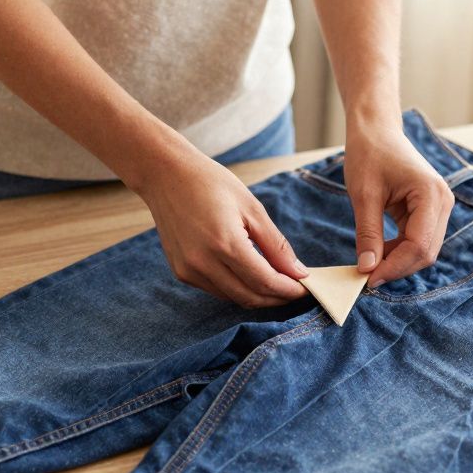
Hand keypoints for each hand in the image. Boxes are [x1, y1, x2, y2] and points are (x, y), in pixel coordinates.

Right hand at [135, 155, 308, 306]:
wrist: (165, 174)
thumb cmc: (210, 183)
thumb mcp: (252, 208)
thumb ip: (276, 245)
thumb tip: (298, 272)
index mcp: (225, 244)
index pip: (265, 282)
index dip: (289, 290)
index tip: (307, 288)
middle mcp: (203, 263)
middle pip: (250, 297)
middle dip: (277, 298)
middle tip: (295, 289)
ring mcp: (189, 270)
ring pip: (234, 298)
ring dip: (258, 295)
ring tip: (276, 281)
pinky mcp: (181, 272)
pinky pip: (217, 290)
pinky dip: (237, 287)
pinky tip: (248, 274)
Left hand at [345, 128, 454, 286]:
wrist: (376, 131)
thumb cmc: (369, 155)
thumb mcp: (363, 196)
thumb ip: (368, 234)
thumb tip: (367, 269)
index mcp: (431, 194)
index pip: (419, 245)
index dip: (394, 267)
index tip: (368, 279)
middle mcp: (443, 201)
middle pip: (427, 252)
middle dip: (398, 268)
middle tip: (367, 278)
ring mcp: (440, 207)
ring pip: (424, 250)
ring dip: (399, 262)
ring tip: (370, 264)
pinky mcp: (431, 211)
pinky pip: (419, 240)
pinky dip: (400, 251)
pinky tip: (379, 253)